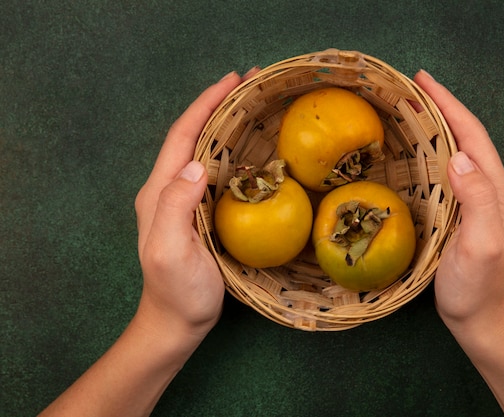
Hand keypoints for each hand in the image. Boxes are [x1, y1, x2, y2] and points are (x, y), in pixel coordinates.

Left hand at [134, 69, 258, 342]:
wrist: (176, 322)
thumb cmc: (177, 292)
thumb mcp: (172, 252)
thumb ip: (176, 207)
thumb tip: (196, 164)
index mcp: (160, 191)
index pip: (182, 136)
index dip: (205, 105)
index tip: (233, 80)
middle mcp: (169, 188)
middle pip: (193, 135)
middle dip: (219, 105)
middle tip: (252, 84)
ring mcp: (184, 199)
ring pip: (205, 150)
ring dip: (227, 124)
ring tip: (255, 106)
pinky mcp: (199, 211)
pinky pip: (216, 171)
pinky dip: (233, 150)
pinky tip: (252, 149)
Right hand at [413, 71, 503, 415]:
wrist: (481, 319)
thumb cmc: (478, 287)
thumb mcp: (482, 245)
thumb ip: (478, 199)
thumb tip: (460, 156)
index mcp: (496, 189)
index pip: (472, 135)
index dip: (449, 104)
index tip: (422, 81)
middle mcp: (490, 188)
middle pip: (466, 137)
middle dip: (440, 108)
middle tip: (407, 90)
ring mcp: (477, 201)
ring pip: (456, 151)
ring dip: (435, 126)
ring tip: (407, 112)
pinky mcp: (462, 212)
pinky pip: (446, 171)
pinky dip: (429, 152)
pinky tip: (412, 152)